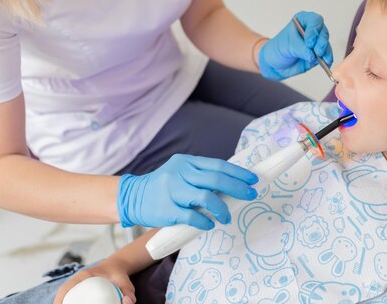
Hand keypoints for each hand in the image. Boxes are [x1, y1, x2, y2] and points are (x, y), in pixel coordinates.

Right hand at [53, 261, 134, 303]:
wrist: (117, 266)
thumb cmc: (119, 273)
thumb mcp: (125, 282)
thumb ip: (128, 292)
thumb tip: (128, 302)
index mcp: (85, 275)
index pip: (66, 287)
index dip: (60, 299)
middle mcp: (78, 279)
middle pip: (63, 293)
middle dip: (59, 303)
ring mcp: (78, 283)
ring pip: (65, 294)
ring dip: (61, 302)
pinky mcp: (79, 287)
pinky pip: (69, 295)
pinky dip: (66, 301)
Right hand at [117, 154, 258, 229]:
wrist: (133, 196)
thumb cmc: (164, 186)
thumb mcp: (181, 172)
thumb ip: (202, 176)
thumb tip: (232, 184)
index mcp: (187, 162)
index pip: (218, 165)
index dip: (238, 173)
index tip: (252, 179)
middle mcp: (180, 173)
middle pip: (216, 179)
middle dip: (237, 188)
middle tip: (250, 195)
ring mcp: (173, 190)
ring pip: (206, 197)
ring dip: (222, 208)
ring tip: (227, 217)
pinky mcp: (167, 209)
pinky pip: (192, 216)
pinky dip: (205, 221)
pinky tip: (210, 223)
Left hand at [258, 11, 333, 79]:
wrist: (275, 63)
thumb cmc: (279, 49)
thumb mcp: (287, 46)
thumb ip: (301, 49)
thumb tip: (313, 55)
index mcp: (303, 20)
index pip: (314, 20)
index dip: (314, 30)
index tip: (309, 42)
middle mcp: (312, 30)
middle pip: (323, 32)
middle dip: (321, 43)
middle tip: (318, 52)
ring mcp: (317, 42)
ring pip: (326, 44)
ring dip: (326, 52)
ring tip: (323, 59)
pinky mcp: (319, 54)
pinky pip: (326, 55)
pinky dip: (327, 59)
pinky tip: (326, 63)